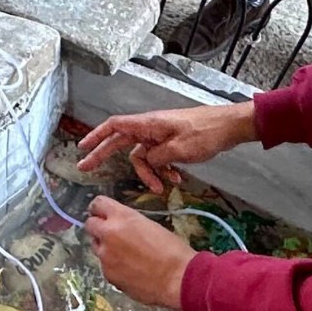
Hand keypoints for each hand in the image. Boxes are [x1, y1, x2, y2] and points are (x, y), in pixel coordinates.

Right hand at [77, 101, 258, 193]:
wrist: (229, 128)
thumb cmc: (204, 133)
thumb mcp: (178, 149)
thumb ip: (156, 157)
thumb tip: (145, 162)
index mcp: (148, 124)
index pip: (114, 126)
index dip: (96, 136)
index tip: (82, 148)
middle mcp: (150, 128)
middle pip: (121, 142)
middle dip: (104, 156)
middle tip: (87, 169)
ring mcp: (160, 136)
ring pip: (144, 157)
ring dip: (150, 173)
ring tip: (162, 186)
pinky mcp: (171, 143)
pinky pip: (159, 159)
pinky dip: (163, 170)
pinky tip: (175, 178)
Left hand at [84, 198, 195, 309]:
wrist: (178, 280)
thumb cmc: (173, 250)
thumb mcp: (151, 226)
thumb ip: (130, 224)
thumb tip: (122, 228)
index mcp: (122, 217)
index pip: (98, 204)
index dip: (100, 208)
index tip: (102, 212)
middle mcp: (108, 234)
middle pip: (90, 225)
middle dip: (98, 227)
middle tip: (111, 233)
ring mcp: (105, 257)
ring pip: (97, 247)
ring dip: (106, 248)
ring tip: (125, 256)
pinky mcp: (108, 276)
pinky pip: (106, 267)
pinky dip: (114, 267)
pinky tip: (131, 271)